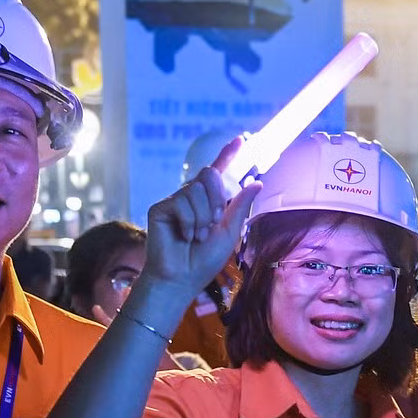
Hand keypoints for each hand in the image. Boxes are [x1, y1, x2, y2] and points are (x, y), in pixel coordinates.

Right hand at [142, 139, 256, 303]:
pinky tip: (184, 236)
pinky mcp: (160, 208)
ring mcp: (175, 201)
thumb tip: (257, 182)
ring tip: (197, 237)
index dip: (228, 155)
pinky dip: (189, 221)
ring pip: (196, 189)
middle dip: (217, 199)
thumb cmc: (203, 260)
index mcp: (210, 202)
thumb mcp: (229, 232)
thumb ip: (239, 206)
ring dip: (203, 216)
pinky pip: (181, 201)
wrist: (181, 277)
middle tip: (212, 224)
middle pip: (209, 175)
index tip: (241, 139)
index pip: (219, 172)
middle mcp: (191, 197)